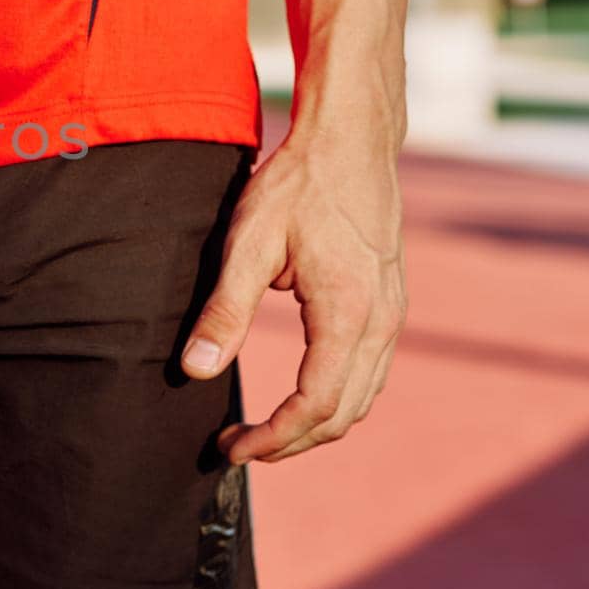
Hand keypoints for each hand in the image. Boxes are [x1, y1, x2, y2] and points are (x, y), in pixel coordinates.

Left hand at [179, 133, 406, 462]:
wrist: (351, 141)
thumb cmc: (298, 186)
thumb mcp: (249, 244)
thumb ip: (225, 310)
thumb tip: (195, 369)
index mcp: (348, 315)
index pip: (315, 406)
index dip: (273, 438)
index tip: (231, 448)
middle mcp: (382, 324)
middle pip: (343, 414)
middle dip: (291, 441)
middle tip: (239, 446)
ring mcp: (393, 315)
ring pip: (362, 398)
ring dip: (315, 425)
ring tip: (264, 430)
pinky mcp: (391, 304)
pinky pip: (370, 372)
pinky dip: (337, 398)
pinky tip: (301, 395)